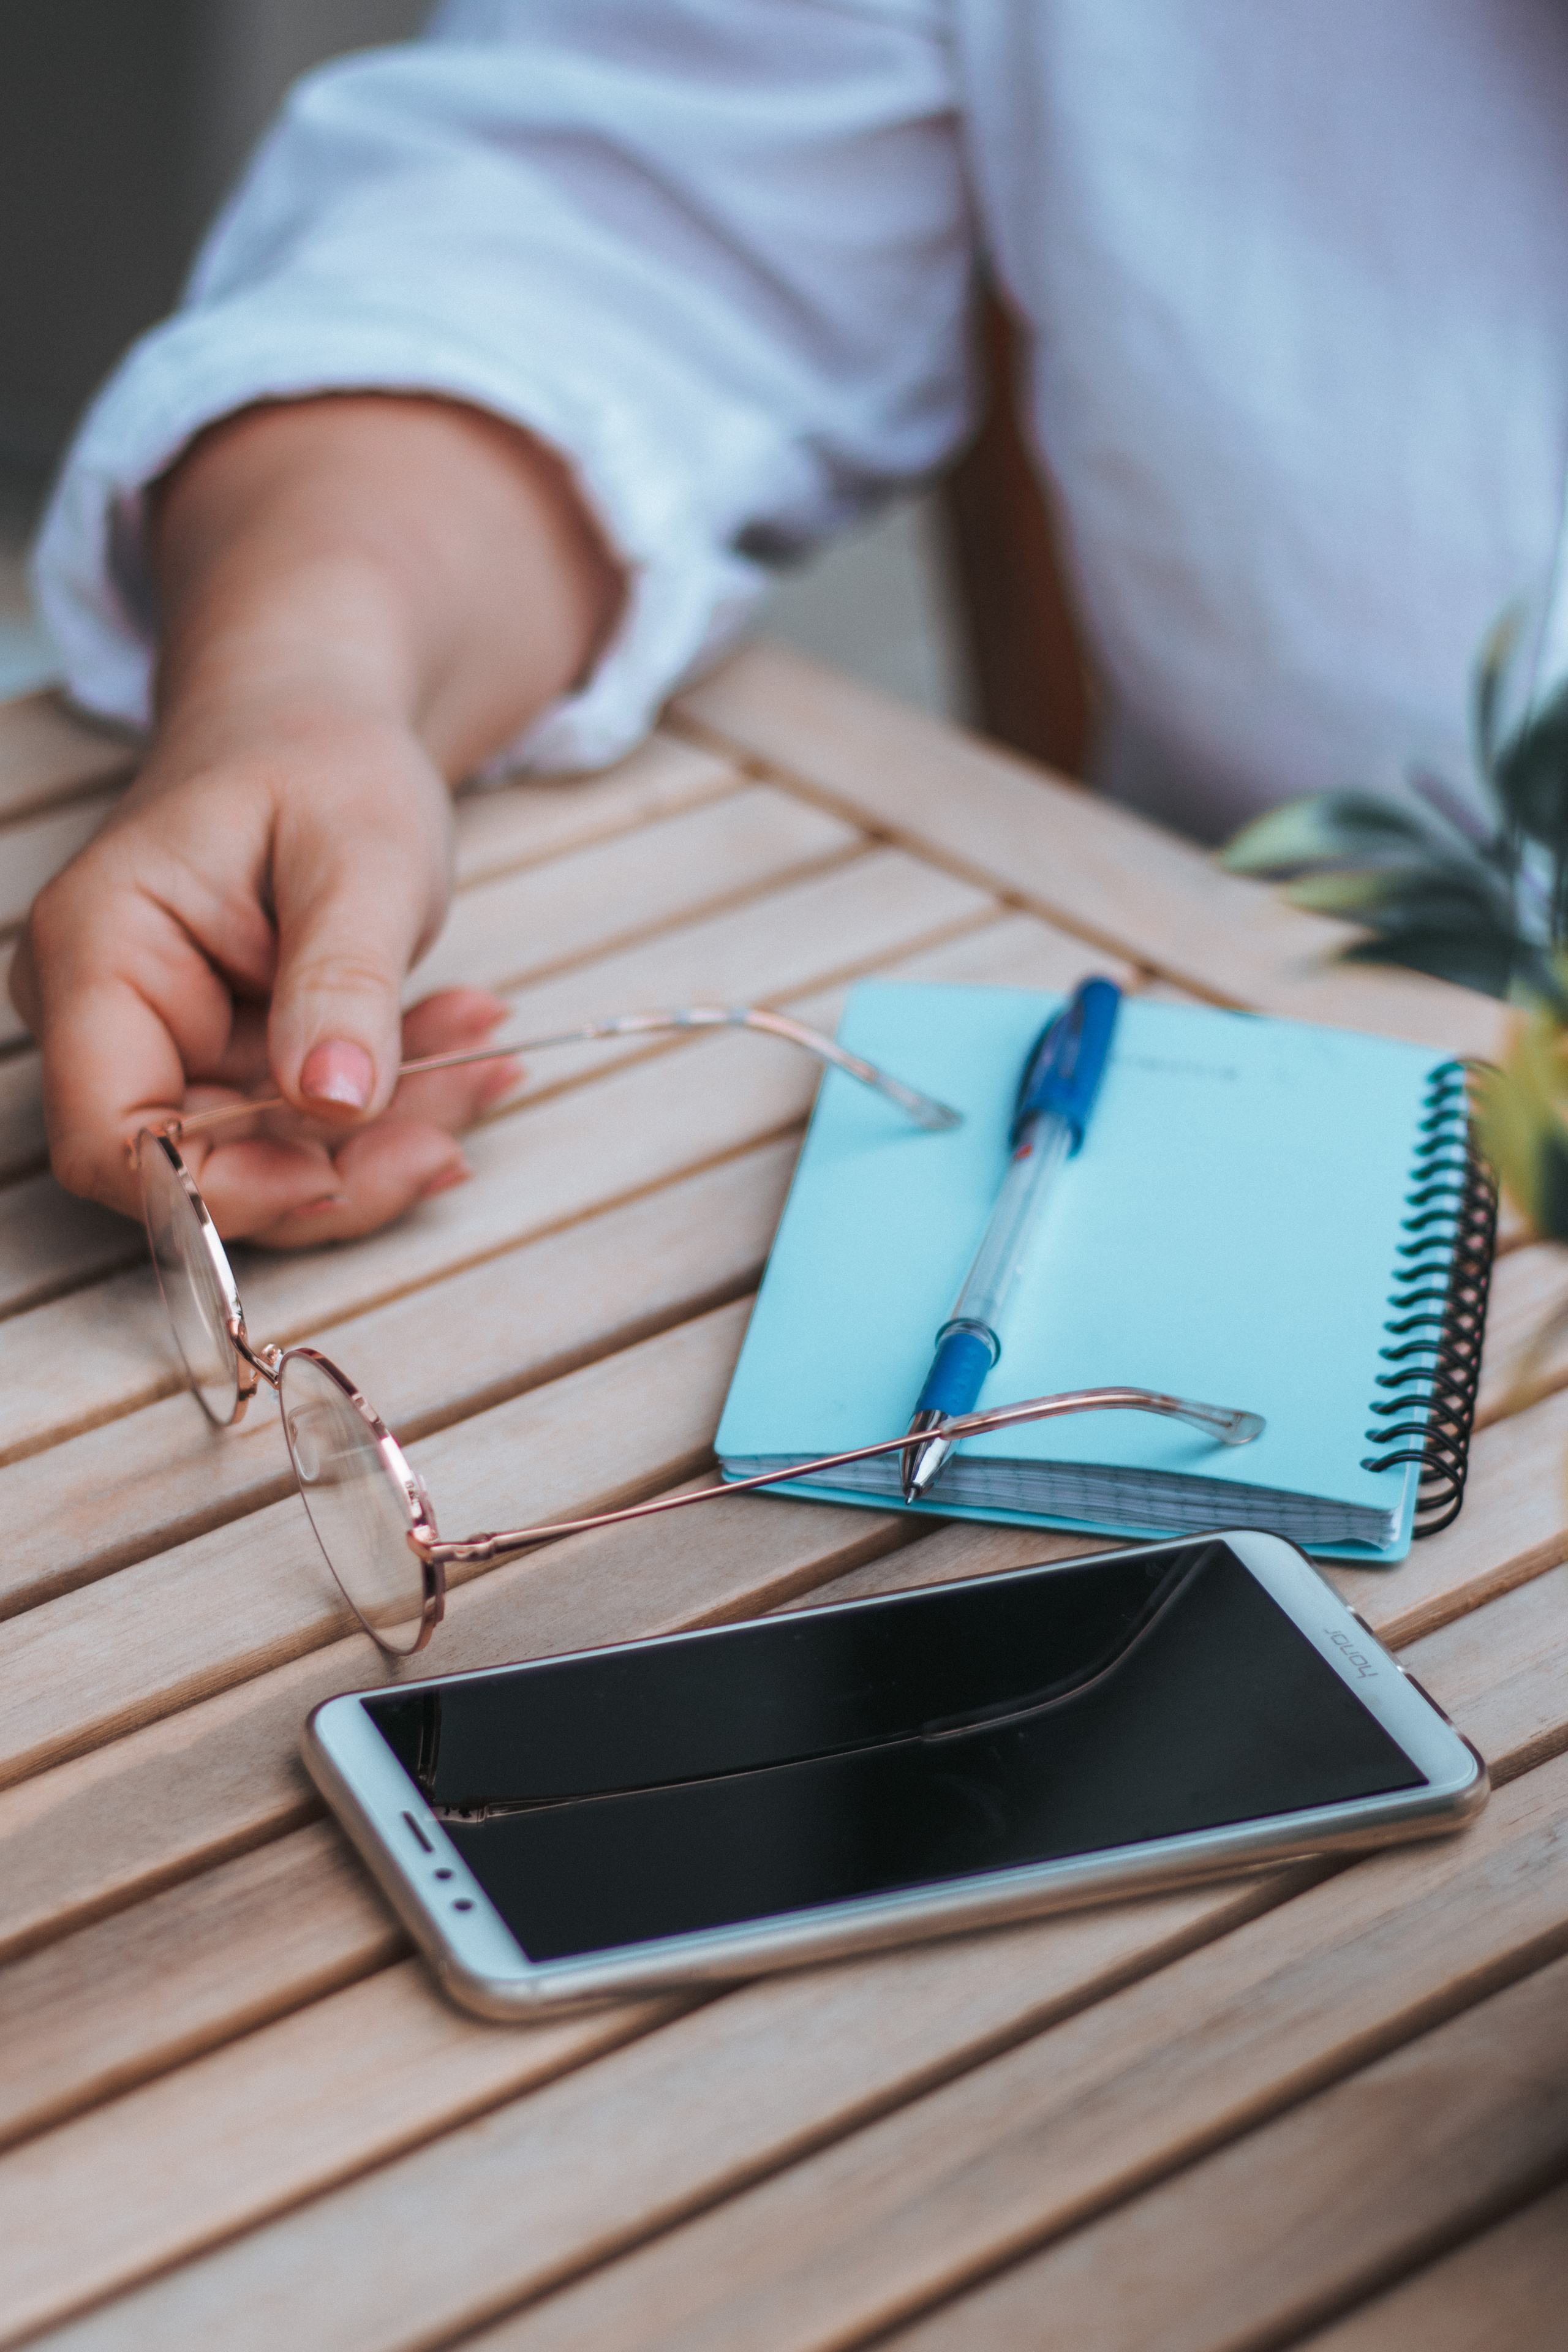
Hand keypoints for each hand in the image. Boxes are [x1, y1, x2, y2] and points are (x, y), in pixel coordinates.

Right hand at [11, 394, 620, 1242]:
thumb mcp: (359, 856)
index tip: (344, 1176)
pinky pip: (311, 1124)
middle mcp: (113, 1016)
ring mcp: (172, 1044)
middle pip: (205, 1168)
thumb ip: (341, 982)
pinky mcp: (232, 1059)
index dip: (222, 1191)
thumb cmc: (320, 757)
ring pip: (275, 1158)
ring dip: (393, 1128)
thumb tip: (333, 1104)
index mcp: (99, 955)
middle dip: (344, 1165)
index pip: (113, 1140)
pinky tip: (466, 1043)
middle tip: (462, 1114)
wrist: (319, 716)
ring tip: (486, 1053)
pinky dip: (398, 1098)